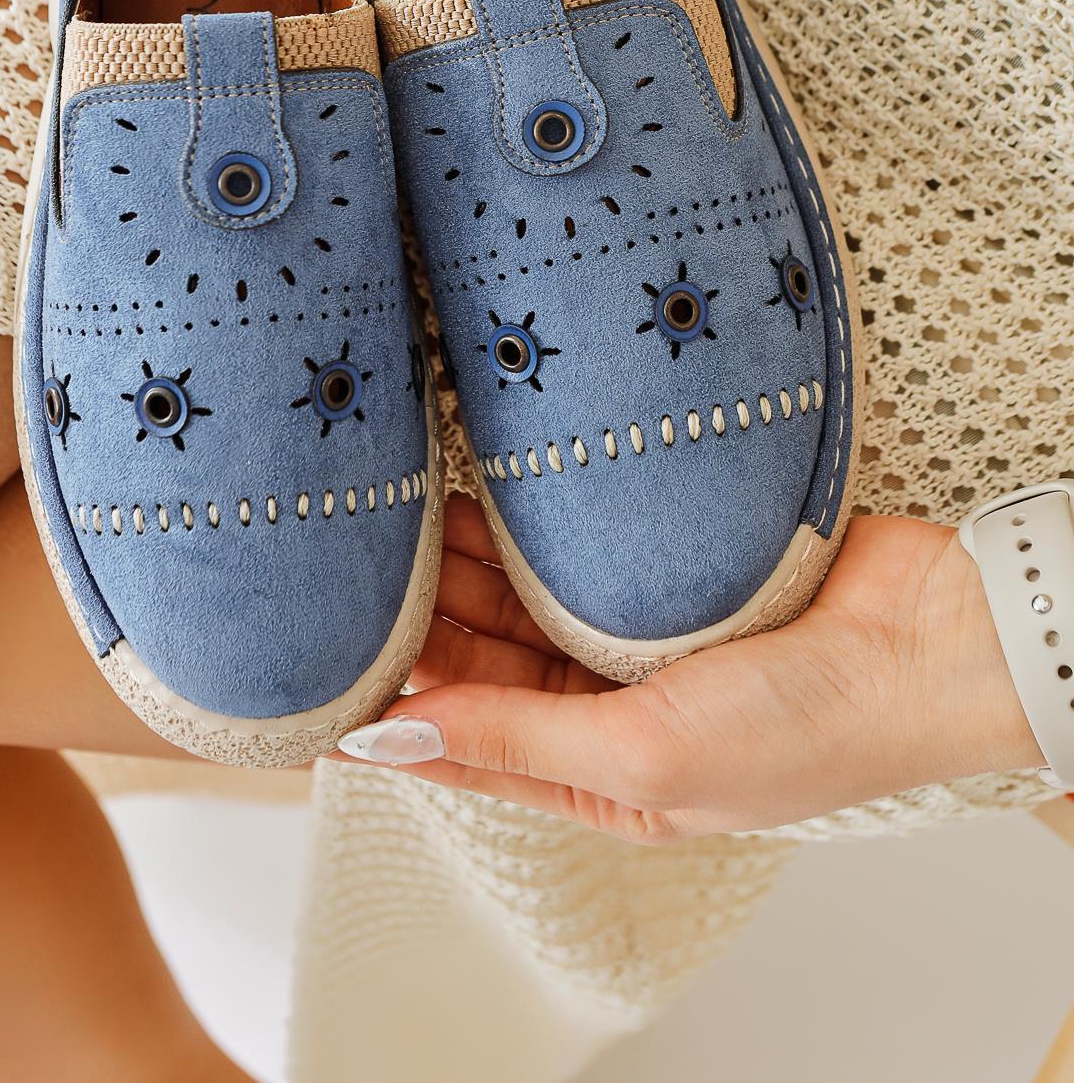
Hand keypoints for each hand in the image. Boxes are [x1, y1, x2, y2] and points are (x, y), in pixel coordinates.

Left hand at [332, 497, 1041, 839]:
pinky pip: (581, 538)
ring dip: (474, 558)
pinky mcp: (671, 561)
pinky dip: (535, 519)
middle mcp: (619, 702)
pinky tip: (490, 486)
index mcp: (611, 773)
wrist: (932, 639)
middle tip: (368, 561)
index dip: (399, 712)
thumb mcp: (646, 754)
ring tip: (414, 511)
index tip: (327, 673)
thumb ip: (517, 738)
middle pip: (493, 658)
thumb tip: (395, 738)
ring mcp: (646, 627)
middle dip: (431, 616)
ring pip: (528, 592)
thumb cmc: (810, 729)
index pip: (476, 747)